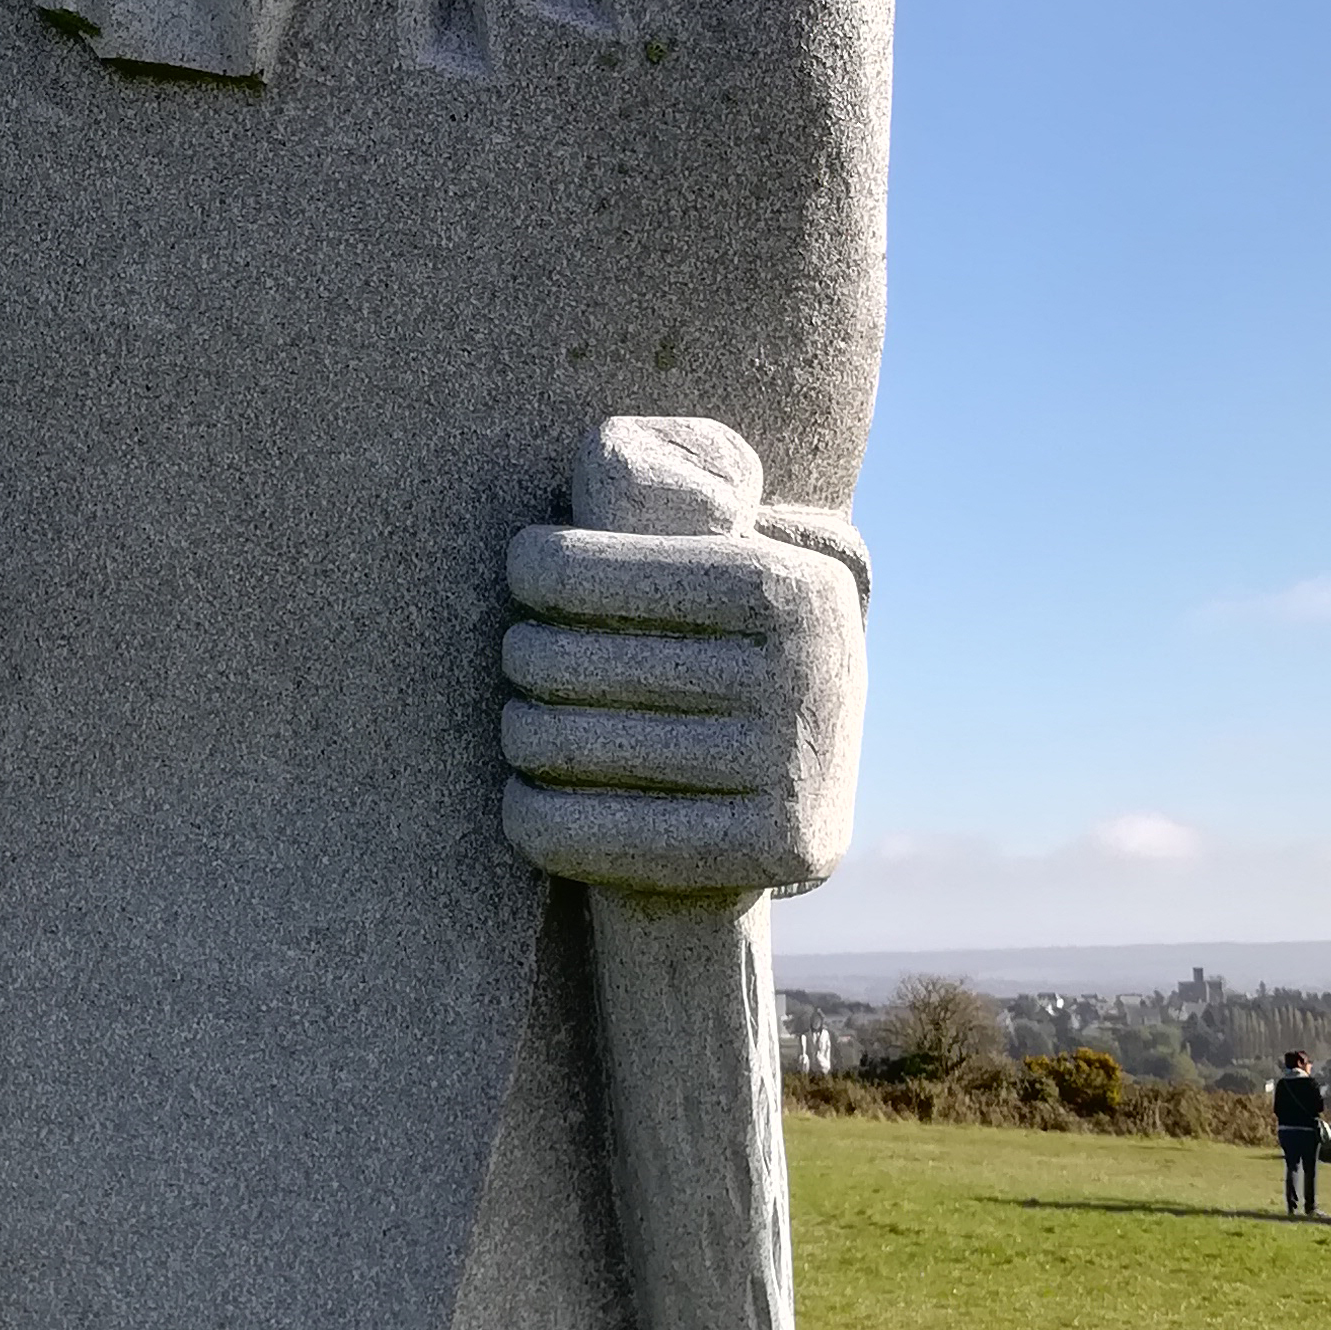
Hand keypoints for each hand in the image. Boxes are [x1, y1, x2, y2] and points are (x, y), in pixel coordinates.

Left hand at [498, 520, 864, 899]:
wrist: (805, 798)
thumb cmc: (730, 654)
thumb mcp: (744, 557)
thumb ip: (689, 494)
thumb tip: (654, 477)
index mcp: (793, 582)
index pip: (597, 569)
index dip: (536, 568)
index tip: (524, 575)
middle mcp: (809, 671)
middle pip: (573, 661)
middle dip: (523, 658)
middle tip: (521, 663)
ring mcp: (795, 768)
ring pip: (570, 745)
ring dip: (520, 737)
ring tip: (521, 727)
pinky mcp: (774, 852)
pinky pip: (589, 832)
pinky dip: (531, 818)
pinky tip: (523, 800)